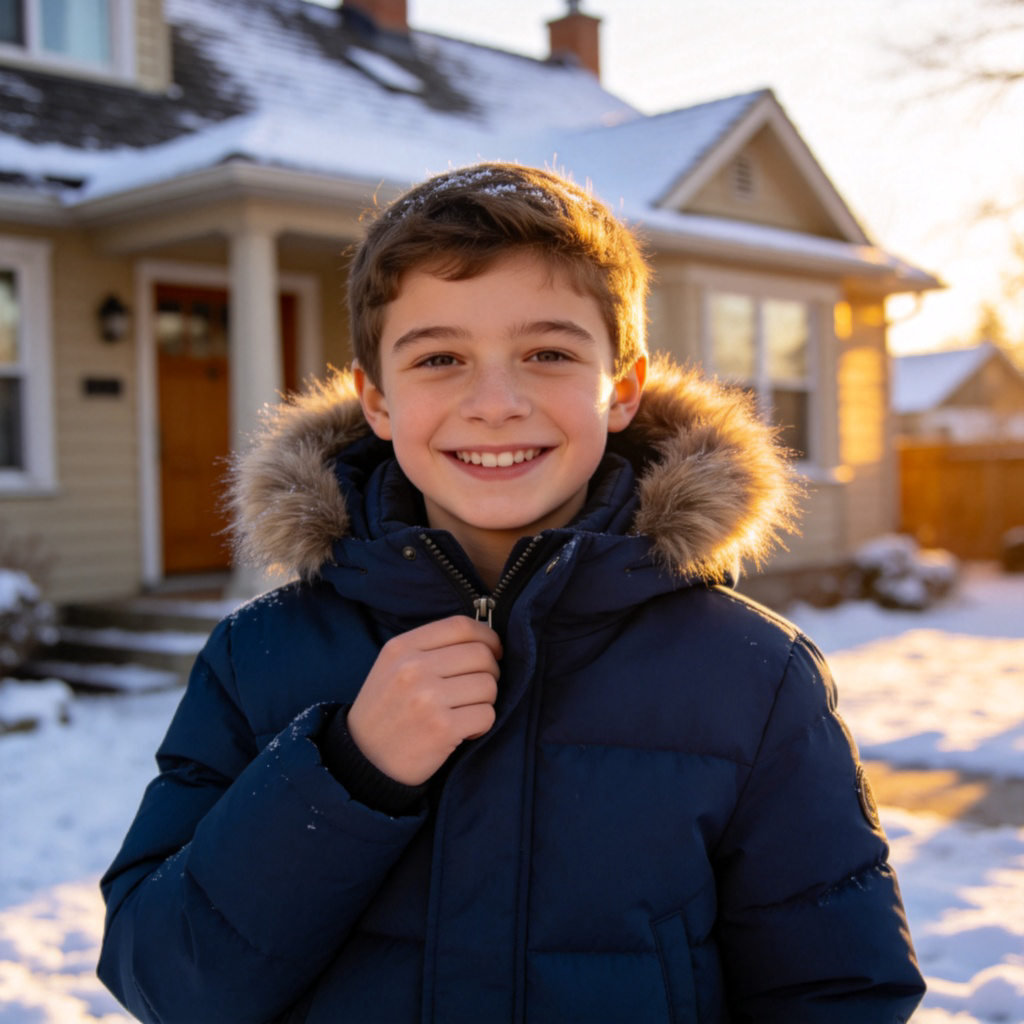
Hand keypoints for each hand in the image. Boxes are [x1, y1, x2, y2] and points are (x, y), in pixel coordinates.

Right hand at [347, 616, 501, 785]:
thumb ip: (430, 648)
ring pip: (488, 686)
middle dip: (490, 672)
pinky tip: (463, 731)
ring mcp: (428, 698)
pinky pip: (486, 715)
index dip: (487, 636)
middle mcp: (414, 668)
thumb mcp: (393, 666)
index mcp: (402, 647)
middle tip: (478, 688)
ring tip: (466, 711)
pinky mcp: (442, 728)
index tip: (493, 650)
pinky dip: (482, 725)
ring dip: (486, 701)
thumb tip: (485, 641)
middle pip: (481, 655)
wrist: (364, 759)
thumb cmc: (386, 710)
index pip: (460, 626)